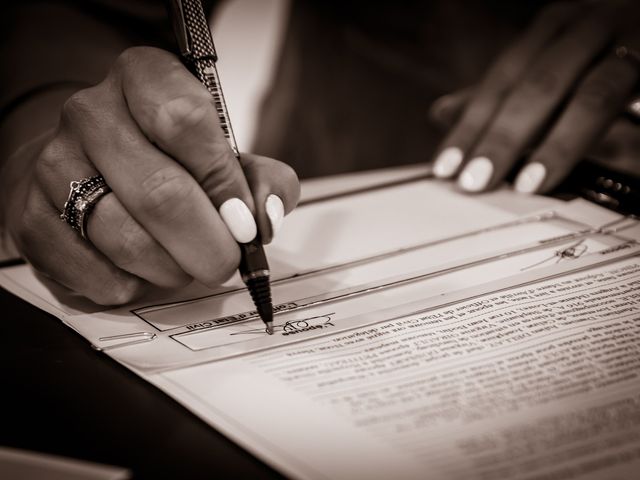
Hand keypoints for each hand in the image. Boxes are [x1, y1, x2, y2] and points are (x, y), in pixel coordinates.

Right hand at [0, 47, 299, 304]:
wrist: (86, 167)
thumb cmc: (169, 161)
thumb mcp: (225, 154)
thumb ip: (261, 180)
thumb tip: (264, 219)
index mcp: (144, 78)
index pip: (184, 120)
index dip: (223, 181)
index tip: (244, 222)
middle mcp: (90, 113)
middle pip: (159, 192)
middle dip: (208, 244)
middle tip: (226, 261)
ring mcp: (52, 166)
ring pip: (128, 241)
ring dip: (173, 268)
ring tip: (184, 262)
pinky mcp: (31, 221)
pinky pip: (99, 275)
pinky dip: (135, 286)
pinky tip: (141, 268)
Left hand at [430, 0, 639, 193]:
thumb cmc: (604, 50)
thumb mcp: (550, 63)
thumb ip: (503, 92)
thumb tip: (441, 114)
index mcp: (555, 28)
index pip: (501, 81)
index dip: (471, 125)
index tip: (447, 167)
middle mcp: (591, 27)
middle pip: (539, 86)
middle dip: (504, 138)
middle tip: (476, 181)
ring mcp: (634, 42)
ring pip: (593, 95)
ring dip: (558, 144)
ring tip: (529, 184)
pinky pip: (635, 102)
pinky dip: (615, 139)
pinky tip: (601, 165)